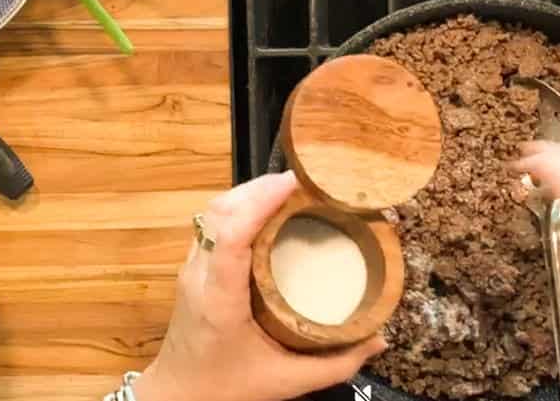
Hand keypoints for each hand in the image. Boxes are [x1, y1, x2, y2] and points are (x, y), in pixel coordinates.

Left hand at [133, 171, 386, 400]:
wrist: (179, 395)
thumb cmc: (226, 387)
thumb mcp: (286, 382)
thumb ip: (336, 363)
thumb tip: (379, 339)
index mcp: (219, 300)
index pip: (230, 237)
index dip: (257, 203)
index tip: (290, 182)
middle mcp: (199, 276)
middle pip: (219, 213)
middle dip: (258, 188)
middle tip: (303, 180)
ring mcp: (190, 268)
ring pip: (211, 213)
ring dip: (246, 194)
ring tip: (288, 188)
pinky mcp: (191, 268)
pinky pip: (211, 224)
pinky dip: (237, 208)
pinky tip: (265, 209)